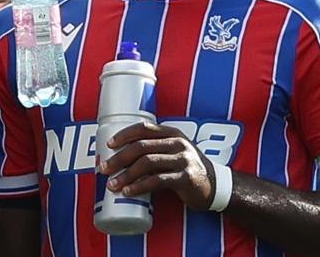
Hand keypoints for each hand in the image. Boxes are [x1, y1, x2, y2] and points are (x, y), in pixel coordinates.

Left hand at [98, 122, 215, 210]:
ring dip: (126, 174)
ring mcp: (183, 160)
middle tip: (104, 169)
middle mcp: (178, 143)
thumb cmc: (186, 169)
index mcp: (172, 133)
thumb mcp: (173, 152)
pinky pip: (158, 180)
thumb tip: (120, 159)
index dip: (124, 135)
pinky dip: (140, 186)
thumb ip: (154, 150)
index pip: (144, 128)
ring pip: (147, 163)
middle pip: (142, 146)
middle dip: (119, 158)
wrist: (215, 185)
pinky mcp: (186, 178)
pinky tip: (129, 192)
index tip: (108, 144)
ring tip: (112, 184)